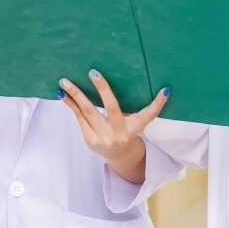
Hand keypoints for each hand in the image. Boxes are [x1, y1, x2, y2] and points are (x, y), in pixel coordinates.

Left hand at [59, 69, 169, 183]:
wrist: (117, 155)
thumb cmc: (127, 129)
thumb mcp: (136, 120)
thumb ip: (139, 106)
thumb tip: (159, 86)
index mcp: (136, 126)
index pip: (150, 114)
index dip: (159, 103)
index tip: (165, 90)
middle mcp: (120, 132)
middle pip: (112, 107)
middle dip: (102, 89)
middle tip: (93, 72)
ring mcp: (104, 138)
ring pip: (88, 112)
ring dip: (75, 95)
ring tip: (65, 81)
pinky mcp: (90, 140)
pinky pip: (79, 118)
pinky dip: (71, 104)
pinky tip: (63, 94)